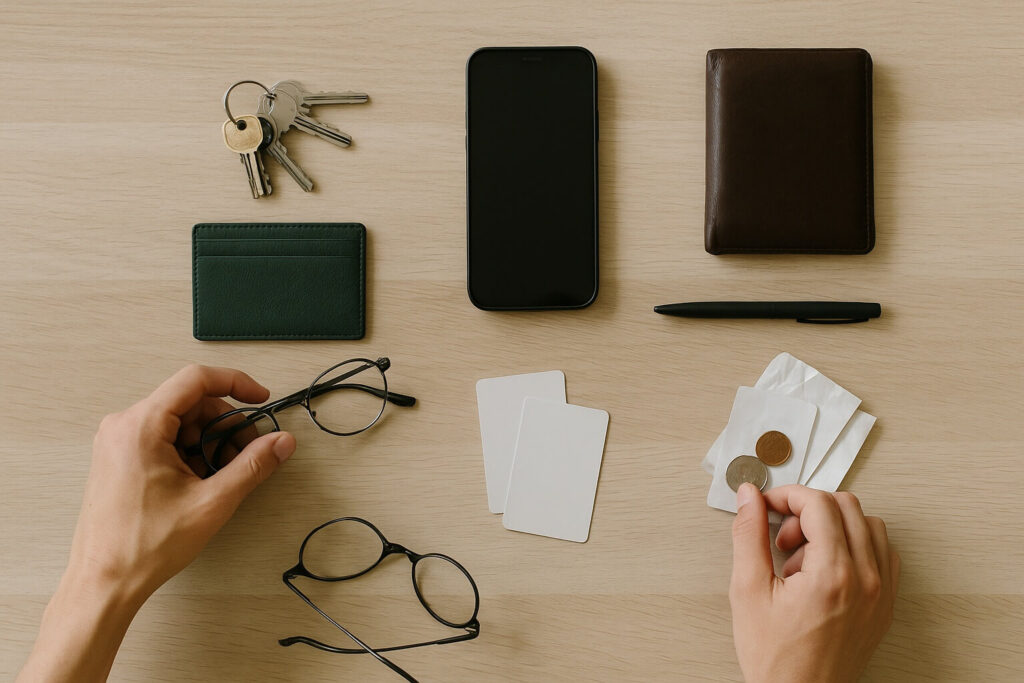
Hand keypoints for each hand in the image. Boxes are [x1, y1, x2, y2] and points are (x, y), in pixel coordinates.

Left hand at [18, 365, 294, 681]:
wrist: (103, 583)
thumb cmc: (144, 546)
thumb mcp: (211, 502)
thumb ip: (253, 466)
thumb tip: (282, 442)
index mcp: (141, 426)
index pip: (196, 380)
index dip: (236, 383)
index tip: (262, 400)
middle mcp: (124, 426)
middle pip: (191, 402)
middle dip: (226, 424)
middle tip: (250, 452)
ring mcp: (118, 442)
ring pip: (179, 421)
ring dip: (210, 440)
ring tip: (225, 474)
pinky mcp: (119, 458)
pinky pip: (163, 438)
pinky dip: (190, 451)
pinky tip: (202, 481)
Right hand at [729, 484, 898, 682]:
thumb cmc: (776, 658)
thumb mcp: (748, 591)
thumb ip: (748, 535)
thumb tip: (750, 497)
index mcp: (832, 574)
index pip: (818, 504)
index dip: (787, 496)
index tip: (767, 506)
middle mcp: (865, 579)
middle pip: (846, 506)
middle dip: (807, 510)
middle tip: (782, 537)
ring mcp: (881, 593)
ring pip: (869, 525)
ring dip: (833, 527)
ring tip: (803, 556)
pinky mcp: (885, 604)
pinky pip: (882, 553)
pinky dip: (855, 546)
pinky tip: (826, 567)